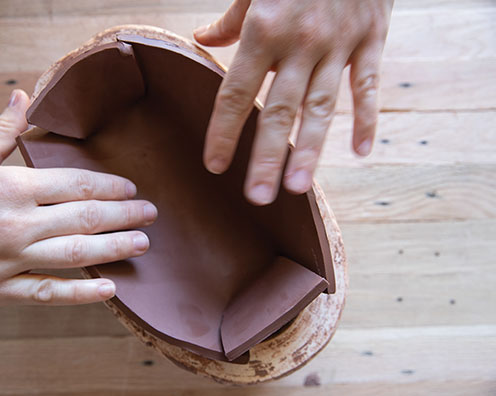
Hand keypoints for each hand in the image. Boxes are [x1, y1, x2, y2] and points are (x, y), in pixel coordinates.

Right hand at [0, 90, 157, 307]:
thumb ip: (1, 130)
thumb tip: (23, 96)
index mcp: (11, 186)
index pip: (77, 184)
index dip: (110, 186)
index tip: (131, 188)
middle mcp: (16, 223)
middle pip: (86, 218)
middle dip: (125, 215)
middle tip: (151, 214)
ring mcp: (8, 259)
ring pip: (76, 254)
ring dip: (115, 249)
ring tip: (142, 245)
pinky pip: (47, 293)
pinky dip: (81, 294)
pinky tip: (109, 289)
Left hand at [195, 0, 392, 204]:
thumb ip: (231, 18)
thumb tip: (203, 39)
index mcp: (264, 29)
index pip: (236, 92)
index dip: (224, 131)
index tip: (215, 165)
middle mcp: (300, 44)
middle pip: (278, 111)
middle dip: (266, 157)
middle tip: (257, 197)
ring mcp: (338, 45)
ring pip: (321, 108)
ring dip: (310, 150)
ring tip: (298, 188)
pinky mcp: (371, 40)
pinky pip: (367, 87)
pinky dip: (367, 119)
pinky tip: (361, 153)